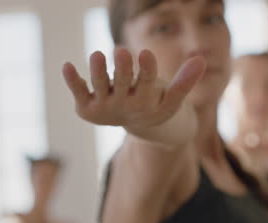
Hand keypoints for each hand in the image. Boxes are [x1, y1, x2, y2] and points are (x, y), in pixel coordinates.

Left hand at [62, 48, 205, 129]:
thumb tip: (200, 59)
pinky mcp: (87, 107)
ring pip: (100, 86)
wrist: (137, 127)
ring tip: (97, 55)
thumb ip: (185, 81)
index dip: (146, 70)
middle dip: (122, 69)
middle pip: (123, 84)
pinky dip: (73, 81)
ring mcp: (105, 106)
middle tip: (121, 51)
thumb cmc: (156, 106)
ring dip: (98, 72)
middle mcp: (125, 105)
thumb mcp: (172, 99)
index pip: (148, 85)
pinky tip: (67, 66)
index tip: (145, 54)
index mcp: (147, 102)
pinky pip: (79, 92)